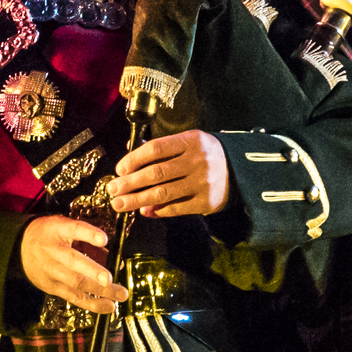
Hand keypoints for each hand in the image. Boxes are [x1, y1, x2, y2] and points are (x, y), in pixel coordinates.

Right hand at [20, 214, 127, 313]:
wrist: (19, 248)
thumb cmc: (47, 234)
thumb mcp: (62, 225)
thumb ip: (84, 235)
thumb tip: (108, 250)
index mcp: (56, 230)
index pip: (73, 229)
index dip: (88, 234)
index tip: (103, 239)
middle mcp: (53, 251)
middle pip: (73, 262)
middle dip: (92, 272)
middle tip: (109, 279)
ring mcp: (52, 272)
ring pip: (76, 283)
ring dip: (100, 291)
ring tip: (119, 295)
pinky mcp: (53, 287)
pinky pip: (74, 297)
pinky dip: (92, 304)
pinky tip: (109, 306)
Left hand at [107, 130, 230, 218]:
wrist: (239, 171)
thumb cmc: (205, 154)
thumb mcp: (189, 142)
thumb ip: (163, 149)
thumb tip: (131, 159)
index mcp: (190, 141)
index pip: (155, 149)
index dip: (134, 159)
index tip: (119, 170)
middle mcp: (196, 161)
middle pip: (155, 173)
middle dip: (129, 183)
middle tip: (112, 190)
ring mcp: (201, 182)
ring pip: (162, 193)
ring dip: (137, 200)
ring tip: (120, 204)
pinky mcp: (205, 202)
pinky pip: (175, 208)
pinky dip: (157, 210)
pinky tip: (144, 210)